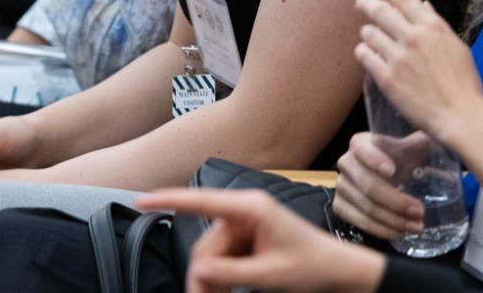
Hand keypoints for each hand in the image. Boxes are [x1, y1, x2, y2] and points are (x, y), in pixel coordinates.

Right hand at [131, 189, 385, 292]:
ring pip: (212, 254)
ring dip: (213, 279)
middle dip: (203, 275)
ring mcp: (246, 225)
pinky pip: (223, 257)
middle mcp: (245, 211)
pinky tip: (229, 289)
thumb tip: (199, 270)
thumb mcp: (271, 275)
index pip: (201, 201)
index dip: (168, 199)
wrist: (341, 272)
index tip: (141, 200)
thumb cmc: (314, 267)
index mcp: (251, 209)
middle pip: (206, 243)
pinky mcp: (248, 238)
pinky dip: (223, 276)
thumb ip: (232, 273)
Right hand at [333, 131, 424, 240]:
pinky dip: (380, 230)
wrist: (386, 176)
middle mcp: (346, 163)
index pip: (363, 149)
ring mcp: (341, 186)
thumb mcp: (413, 146)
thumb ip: (424, 141)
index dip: (375, 160)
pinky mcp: (340, 206)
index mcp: (360, 143)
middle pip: (368, 186)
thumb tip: (441, 134)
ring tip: (416, 227)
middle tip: (420, 212)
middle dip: (396, 202)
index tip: (393, 171)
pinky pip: (358, 221)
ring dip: (392, 221)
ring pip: (366, 207)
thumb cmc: (402, 159)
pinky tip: (398, 233)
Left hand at [354, 0, 482, 146]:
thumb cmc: (464, 83)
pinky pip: (365, 55)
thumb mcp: (456, 46)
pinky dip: (363, 51)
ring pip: (369, 33)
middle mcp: (413, 38)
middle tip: (360, 2)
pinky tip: (365, 53)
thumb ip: (436, 24)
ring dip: (367, 32)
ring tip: (369, 36)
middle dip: (366, 3)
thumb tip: (423, 5)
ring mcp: (398, 58)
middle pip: (380, 10)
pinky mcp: (387, 78)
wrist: (460, 115)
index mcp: (433, 27)